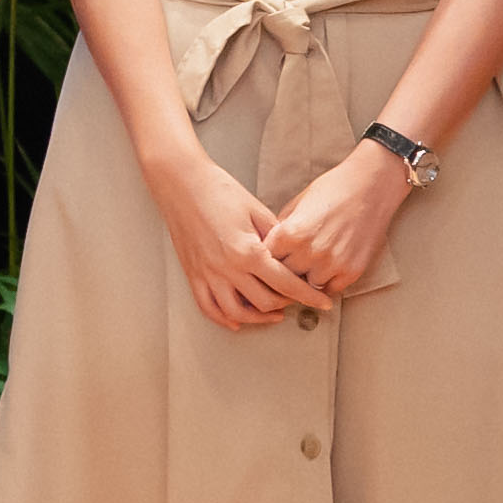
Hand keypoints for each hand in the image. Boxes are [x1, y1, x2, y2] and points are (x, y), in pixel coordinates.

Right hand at [142, 137, 322, 329]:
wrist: (181, 182)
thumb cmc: (217, 190)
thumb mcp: (256, 209)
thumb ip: (276, 237)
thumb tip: (291, 255)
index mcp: (248, 251)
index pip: (286, 284)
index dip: (309, 296)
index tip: (322, 302)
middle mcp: (227, 268)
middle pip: (265, 302)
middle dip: (286, 304)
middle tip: (297, 299)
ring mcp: (207, 273)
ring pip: (236, 313)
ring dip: (258, 318)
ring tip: (272, 314)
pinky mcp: (193, 273)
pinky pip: (208, 306)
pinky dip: (223, 319)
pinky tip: (236, 320)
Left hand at [261, 144, 413, 302]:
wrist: (370, 187)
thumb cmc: (331, 190)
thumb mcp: (296, 205)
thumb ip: (281, 230)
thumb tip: (266, 249)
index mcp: (290, 233)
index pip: (265, 260)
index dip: (265, 259)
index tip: (266, 259)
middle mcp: (310, 252)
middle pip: (284, 276)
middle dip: (282, 272)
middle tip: (284, 268)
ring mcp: (333, 264)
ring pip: (306, 287)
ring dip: (305, 280)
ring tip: (306, 268)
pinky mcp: (352, 271)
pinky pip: (330, 289)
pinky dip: (325, 283)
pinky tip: (323, 270)